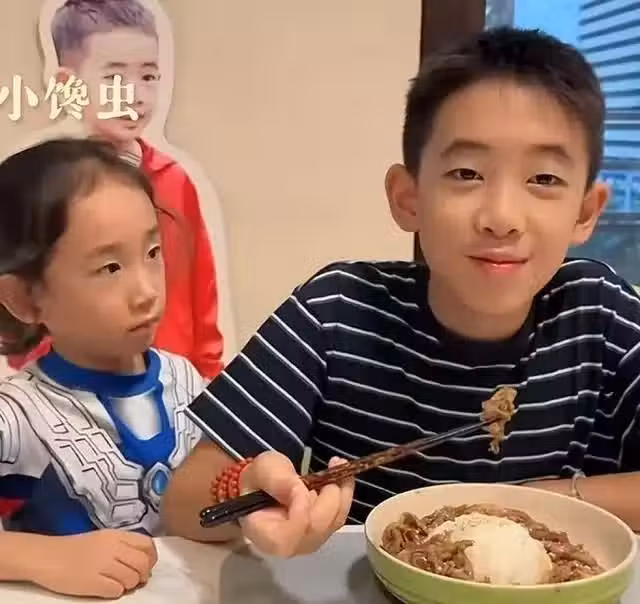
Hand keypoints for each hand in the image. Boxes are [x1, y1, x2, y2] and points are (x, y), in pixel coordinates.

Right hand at [30, 529, 157, 598]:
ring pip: (132, 579)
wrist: (47, 557)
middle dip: (144, 574)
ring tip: (119, 584)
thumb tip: (144, 561)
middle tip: (137, 580)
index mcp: (116, 535)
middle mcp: (112, 548)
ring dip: (129, 585)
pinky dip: (115, 592)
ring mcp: (103, 565)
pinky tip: (107, 588)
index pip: (147, 545)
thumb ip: (123, 545)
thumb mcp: (103, 538)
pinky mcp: (92, 582)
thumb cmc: (75, 548)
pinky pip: (116, 591)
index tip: (147, 565)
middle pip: (143, 563)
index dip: (151, 558)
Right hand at [239, 451, 353, 556]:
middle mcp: (290, 545)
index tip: (299, 485)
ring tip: (338, 463)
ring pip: (334, 522)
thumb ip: (278, 480)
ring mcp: (309, 539)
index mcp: (266, 535)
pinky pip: (339, 515)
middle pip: (317, 529)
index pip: (288, 537)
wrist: (261, 486)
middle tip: (333, 464)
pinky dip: (344, 493)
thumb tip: (301, 490)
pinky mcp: (322, 530)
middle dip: (330, 495)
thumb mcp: (262, 471)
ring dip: (342, 491)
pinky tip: (340, 473)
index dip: (300, 512)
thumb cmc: (257, 481)